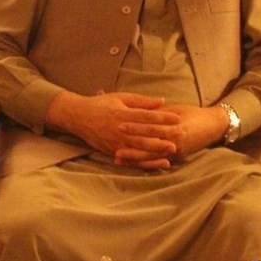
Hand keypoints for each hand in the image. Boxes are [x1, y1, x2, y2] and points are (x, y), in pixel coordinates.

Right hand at [45, 91, 181, 168]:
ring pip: (140, 148)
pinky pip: (133, 160)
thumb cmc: (101, 104)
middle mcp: (119, 130)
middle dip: (164, 135)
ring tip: (173, 150)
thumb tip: (162, 102)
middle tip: (181, 135)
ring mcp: (116, 143)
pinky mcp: (114, 152)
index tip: (177, 118)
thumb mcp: (121, 97)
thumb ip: (142, 101)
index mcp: (122, 114)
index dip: (163, 117)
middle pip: (145, 134)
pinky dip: (147, 163)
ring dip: (157, 150)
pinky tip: (159, 163)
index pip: (146, 116)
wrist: (79, 117)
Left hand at [115, 104, 228, 165]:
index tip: (120, 125)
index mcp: (174, 126)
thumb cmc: (193, 114)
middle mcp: (175, 141)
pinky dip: (145, 164)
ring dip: (135, 159)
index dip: (135, 127)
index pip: (151, 127)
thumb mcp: (176, 109)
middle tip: (114, 148)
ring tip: (119, 159)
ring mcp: (176, 151)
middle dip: (131, 147)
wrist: (213, 126)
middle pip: (149, 145)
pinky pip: (158, 162)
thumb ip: (159, 112)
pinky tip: (134, 165)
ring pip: (152, 157)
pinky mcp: (177, 157)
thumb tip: (140, 111)